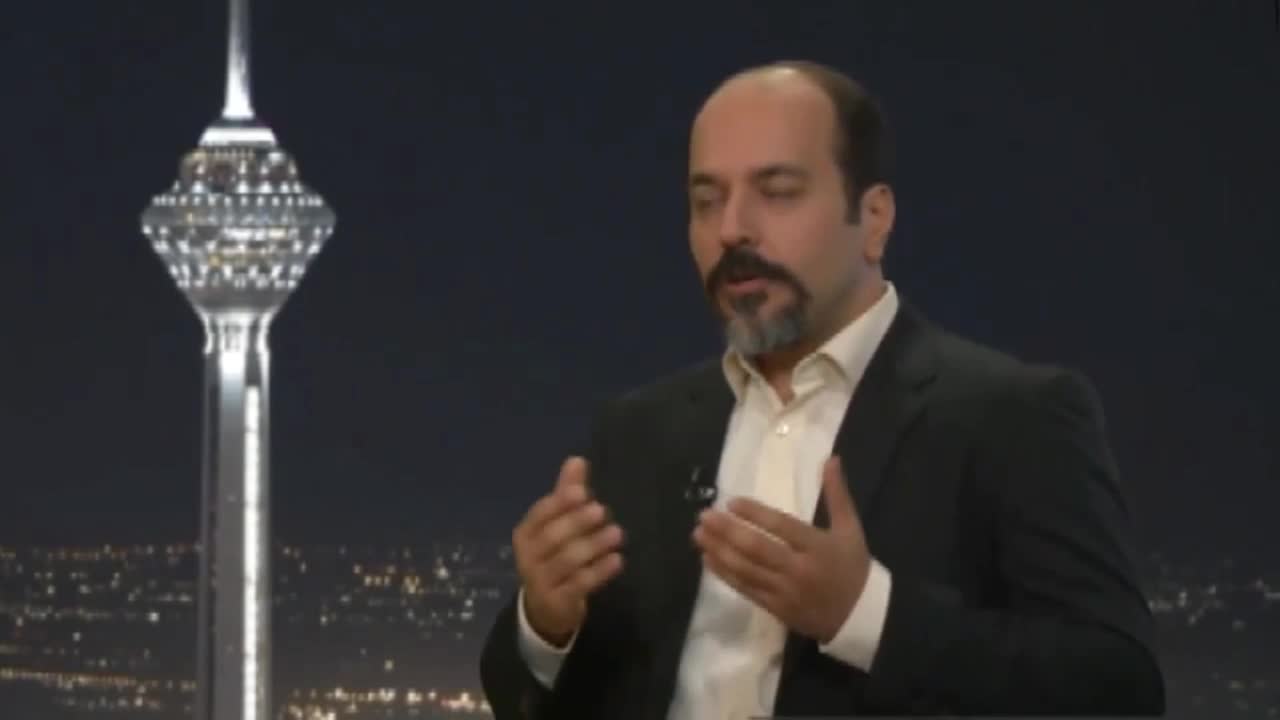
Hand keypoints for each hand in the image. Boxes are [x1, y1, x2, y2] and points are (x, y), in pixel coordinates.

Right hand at [512, 456, 624, 646]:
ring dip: (594, 546)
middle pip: (553, 537)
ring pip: (568, 561)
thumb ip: (566, 494)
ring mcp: (541, 582)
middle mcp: (528, 557)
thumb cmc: (552, 558)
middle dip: (578, 523)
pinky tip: (618, 560)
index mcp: (525, 534)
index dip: (561, 503)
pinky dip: (600, 572)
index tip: (583, 492)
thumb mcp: (556, 526)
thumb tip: (577, 460)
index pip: (540, 514)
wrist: (544, 610)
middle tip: (602, 511)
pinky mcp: (558, 602)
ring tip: (617, 534)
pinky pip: (580, 584)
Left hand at [692, 455, 870, 643]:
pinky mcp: (776, 609)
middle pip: (757, 549)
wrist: (860, 618)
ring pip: (746, 570)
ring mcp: (785, 592)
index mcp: (817, 546)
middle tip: (704, 516)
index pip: (781, 526)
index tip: (731, 502)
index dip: (755, 514)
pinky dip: (725, 574)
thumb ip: (837, 494)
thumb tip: (830, 458)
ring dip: (719, 551)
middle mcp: (799, 569)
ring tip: (698, 534)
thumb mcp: (851, 529)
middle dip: (727, 531)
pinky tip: (708, 559)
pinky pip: (745, 589)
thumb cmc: (854, 568)